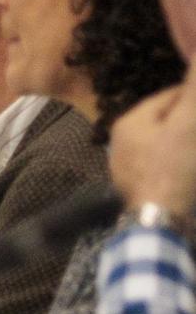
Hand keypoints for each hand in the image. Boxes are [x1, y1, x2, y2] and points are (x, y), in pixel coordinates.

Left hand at [110, 67, 195, 212]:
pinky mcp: (144, 188)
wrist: (161, 224)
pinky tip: (193, 171)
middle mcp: (123, 142)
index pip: (171, 95)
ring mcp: (131, 167)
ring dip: (191, 144)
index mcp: (129, 121)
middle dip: (193, 122)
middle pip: (171, 120)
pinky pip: (168, 166)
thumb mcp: (189, 123)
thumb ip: (194, 89)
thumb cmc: (173, 168)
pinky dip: (185, 164)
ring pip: (171, 144)